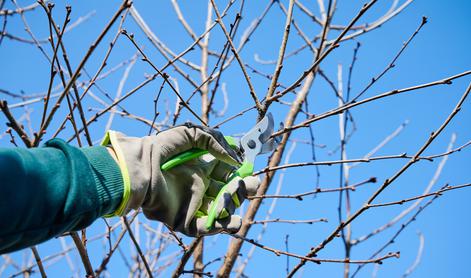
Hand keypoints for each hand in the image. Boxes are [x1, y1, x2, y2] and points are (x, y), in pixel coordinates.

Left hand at [104, 123, 259, 235]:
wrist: (140, 168)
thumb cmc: (161, 148)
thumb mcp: (190, 134)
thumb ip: (214, 141)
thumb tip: (234, 158)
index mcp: (202, 169)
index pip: (228, 174)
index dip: (240, 172)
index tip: (248, 169)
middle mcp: (200, 187)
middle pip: (229, 193)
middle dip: (243, 190)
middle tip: (249, 185)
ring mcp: (193, 205)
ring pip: (222, 212)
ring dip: (234, 208)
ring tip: (235, 199)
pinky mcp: (184, 220)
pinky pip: (206, 228)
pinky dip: (221, 226)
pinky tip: (231, 220)